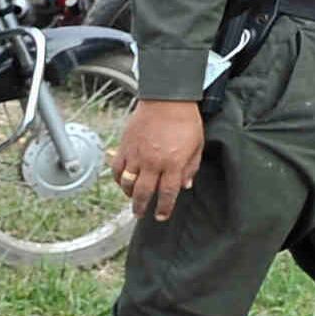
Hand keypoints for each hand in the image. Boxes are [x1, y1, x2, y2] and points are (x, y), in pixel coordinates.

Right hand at [114, 100, 205, 222]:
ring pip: (128, 184)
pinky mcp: (125, 147)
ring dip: (129, 195)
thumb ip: (190, 167)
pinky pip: (117, 169)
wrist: (166, 99)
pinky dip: (118, 179)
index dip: (164, 208)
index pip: (167, 193)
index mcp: (173, 164)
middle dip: (141, 207)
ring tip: (132, 199)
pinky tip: (123, 182)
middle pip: (144, 193)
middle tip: (140, 214)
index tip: (161, 216)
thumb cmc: (185, 121)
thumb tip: (185, 185)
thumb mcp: (197, 145)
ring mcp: (137, 156)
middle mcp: (153, 163)